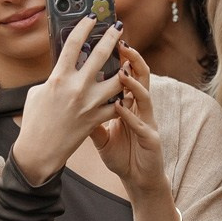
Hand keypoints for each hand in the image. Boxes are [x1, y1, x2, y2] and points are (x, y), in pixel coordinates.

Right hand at [12, 16, 124, 184]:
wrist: (40, 151)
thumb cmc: (35, 121)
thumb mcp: (38, 92)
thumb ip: (54, 78)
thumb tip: (65, 69)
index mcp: (58, 77)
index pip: (74, 43)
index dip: (84, 27)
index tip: (92, 18)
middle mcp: (76, 87)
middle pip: (100, 55)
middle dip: (112, 38)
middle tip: (119, 27)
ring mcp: (89, 103)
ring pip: (117, 80)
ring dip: (125, 68)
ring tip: (128, 61)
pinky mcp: (97, 119)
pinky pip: (117, 105)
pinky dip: (123, 97)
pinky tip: (126, 91)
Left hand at [91, 43, 167, 197]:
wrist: (139, 179)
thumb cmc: (123, 155)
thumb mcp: (101, 135)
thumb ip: (90, 117)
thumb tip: (70, 101)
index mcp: (131, 105)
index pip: (129, 75)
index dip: (123, 58)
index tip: (111, 41)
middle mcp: (141, 110)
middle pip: (141, 78)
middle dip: (132, 59)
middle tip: (121, 42)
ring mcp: (148, 123)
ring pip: (145, 96)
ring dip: (134, 83)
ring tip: (122, 71)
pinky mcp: (151, 139)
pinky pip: (141, 124)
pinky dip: (130, 115)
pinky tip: (120, 106)